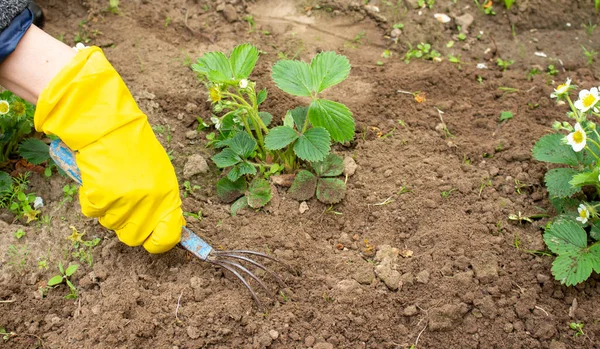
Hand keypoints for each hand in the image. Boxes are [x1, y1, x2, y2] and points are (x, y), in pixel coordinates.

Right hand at [34, 47, 183, 252]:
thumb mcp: (161, 174)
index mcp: (167, 196)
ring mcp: (123, 202)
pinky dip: (91, 201)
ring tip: (112, 185)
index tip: (153, 240)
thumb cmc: (136, 148)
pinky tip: (98, 182)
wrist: (109, 127)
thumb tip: (165, 227)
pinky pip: (92, 213)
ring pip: (111, 226)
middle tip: (125, 206)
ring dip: (109, 211)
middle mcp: (147, 203)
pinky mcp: (99, 198)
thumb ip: (163, 202)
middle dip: (128, 227)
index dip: (159, 243)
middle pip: (135, 238)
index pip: (168, 237)